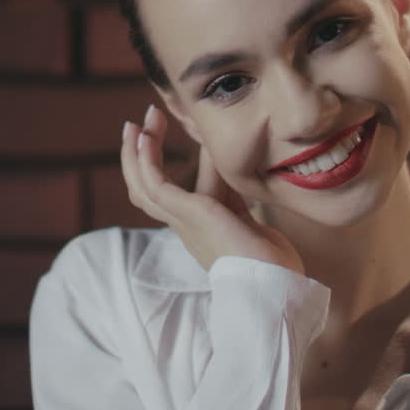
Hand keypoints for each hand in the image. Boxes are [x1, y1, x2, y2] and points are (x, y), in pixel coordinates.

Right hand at [120, 104, 303, 275]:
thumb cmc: (271, 262)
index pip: (170, 193)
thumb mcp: (249, 215)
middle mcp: (185, 226)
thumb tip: (231, 161)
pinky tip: (147, 136)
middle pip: (146, 190)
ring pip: (142, 187)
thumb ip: (236, 191)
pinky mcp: (188, 214)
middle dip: (139, 157)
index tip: (163, 138)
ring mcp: (183, 222)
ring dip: (135, 154)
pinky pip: (155, 183)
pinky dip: (146, 159)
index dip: (163, 165)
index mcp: (198, 228)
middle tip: (139, 125)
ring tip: (137, 123)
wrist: (274, 286)